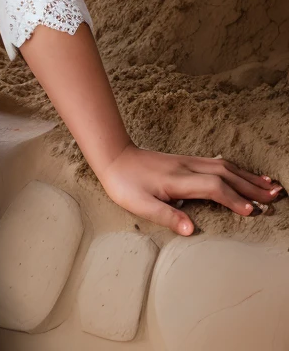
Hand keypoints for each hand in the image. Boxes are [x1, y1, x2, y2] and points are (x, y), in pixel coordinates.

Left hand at [98, 144, 284, 235]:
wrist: (114, 157)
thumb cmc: (125, 184)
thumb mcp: (140, 205)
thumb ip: (166, 216)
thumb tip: (191, 230)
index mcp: (178, 180)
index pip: (214, 188)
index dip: (234, 199)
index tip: (253, 211)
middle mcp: (187, 168)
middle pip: (226, 174)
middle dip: (251, 187)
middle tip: (276, 197)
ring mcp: (188, 162)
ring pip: (224, 167)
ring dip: (248, 177)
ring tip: (270, 185)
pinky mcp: (186, 161)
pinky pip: (217, 164)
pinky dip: (235, 170)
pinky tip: (244, 174)